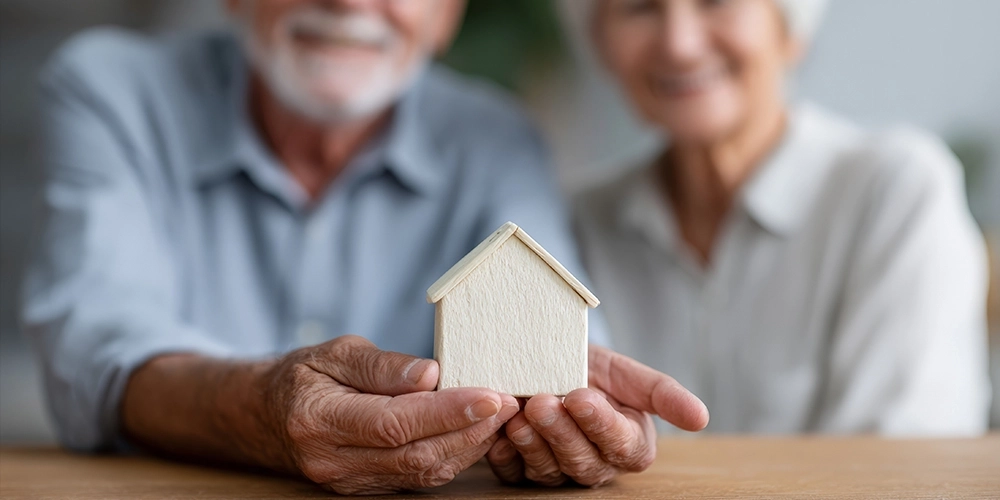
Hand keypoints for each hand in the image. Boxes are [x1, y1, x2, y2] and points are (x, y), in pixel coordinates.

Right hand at [261, 335, 518, 494]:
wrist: (265, 417)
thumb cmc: (304, 377)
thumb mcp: (334, 353)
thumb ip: (381, 366)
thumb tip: (431, 375)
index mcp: (319, 420)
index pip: (394, 422)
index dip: (447, 412)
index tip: (490, 394)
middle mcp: (333, 460)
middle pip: (416, 455)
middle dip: (471, 430)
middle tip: (509, 401)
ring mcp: (349, 482)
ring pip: (423, 472)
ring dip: (469, 446)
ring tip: (501, 414)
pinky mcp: (367, 489)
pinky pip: (418, 478)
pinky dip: (453, 456)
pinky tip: (475, 432)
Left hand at [486, 345, 707, 486]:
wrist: (541, 359)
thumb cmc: (588, 366)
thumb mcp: (624, 372)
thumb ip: (661, 393)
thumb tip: (702, 418)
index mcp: (629, 444)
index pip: (622, 445)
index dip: (601, 424)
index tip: (581, 396)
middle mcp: (595, 463)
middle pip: (584, 462)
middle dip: (562, 432)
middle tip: (543, 402)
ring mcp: (556, 470)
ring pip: (549, 472)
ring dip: (532, 444)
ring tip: (519, 414)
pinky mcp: (520, 471)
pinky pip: (512, 474)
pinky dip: (504, 454)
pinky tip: (499, 433)